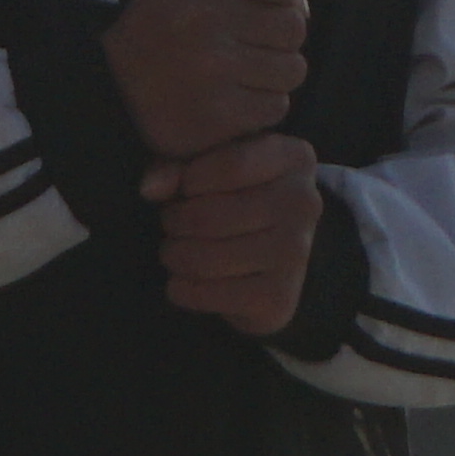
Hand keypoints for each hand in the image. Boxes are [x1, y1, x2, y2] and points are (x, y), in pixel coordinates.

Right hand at [106, 0, 308, 161]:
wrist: (105, 93)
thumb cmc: (158, 32)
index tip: (268, 9)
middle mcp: (203, 17)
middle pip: (293, 25)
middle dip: (280, 39)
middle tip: (252, 48)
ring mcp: (212, 68)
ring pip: (292, 68)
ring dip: (274, 75)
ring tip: (243, 76)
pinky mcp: (217, 114)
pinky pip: (275, 106)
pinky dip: (261, 107)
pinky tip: (234, 102)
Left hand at [147, 129, 324, 330]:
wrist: (275, 258)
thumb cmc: (236, 195)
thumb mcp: (211, 165)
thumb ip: (178, 166)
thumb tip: (150, 188)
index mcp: (294, 158)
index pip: (232, 165)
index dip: (191, 178)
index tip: (182, 188)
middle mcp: (304, 203)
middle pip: (211, 216)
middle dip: (174, 222)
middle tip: (171, 223)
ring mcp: (295, 253)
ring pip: (205, 258)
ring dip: (174, 255)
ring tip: (174, 250)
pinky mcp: (277, 297)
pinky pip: (207, 293)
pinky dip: (182, 289)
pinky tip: (183, 280)